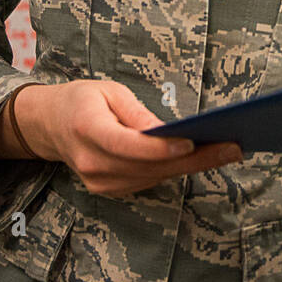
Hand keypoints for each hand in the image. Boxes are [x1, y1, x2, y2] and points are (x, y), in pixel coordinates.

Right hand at [16, 80, 242, 196]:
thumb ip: (137, 113)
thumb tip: (169, 132)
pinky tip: (202, 158)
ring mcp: (98, 181)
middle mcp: (92, 161)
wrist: (50, 125)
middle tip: (232, 148)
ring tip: (226, 150)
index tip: (191, 143)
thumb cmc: (82, 101)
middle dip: (195, 158)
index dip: (160, 148)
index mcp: (87, 128)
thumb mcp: (109, 92)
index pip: (127, 145)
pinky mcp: (108, 189)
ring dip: (192, 166)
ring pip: (154, 177)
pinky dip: (175, 170)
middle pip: (149, 166)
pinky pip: (148, 181)